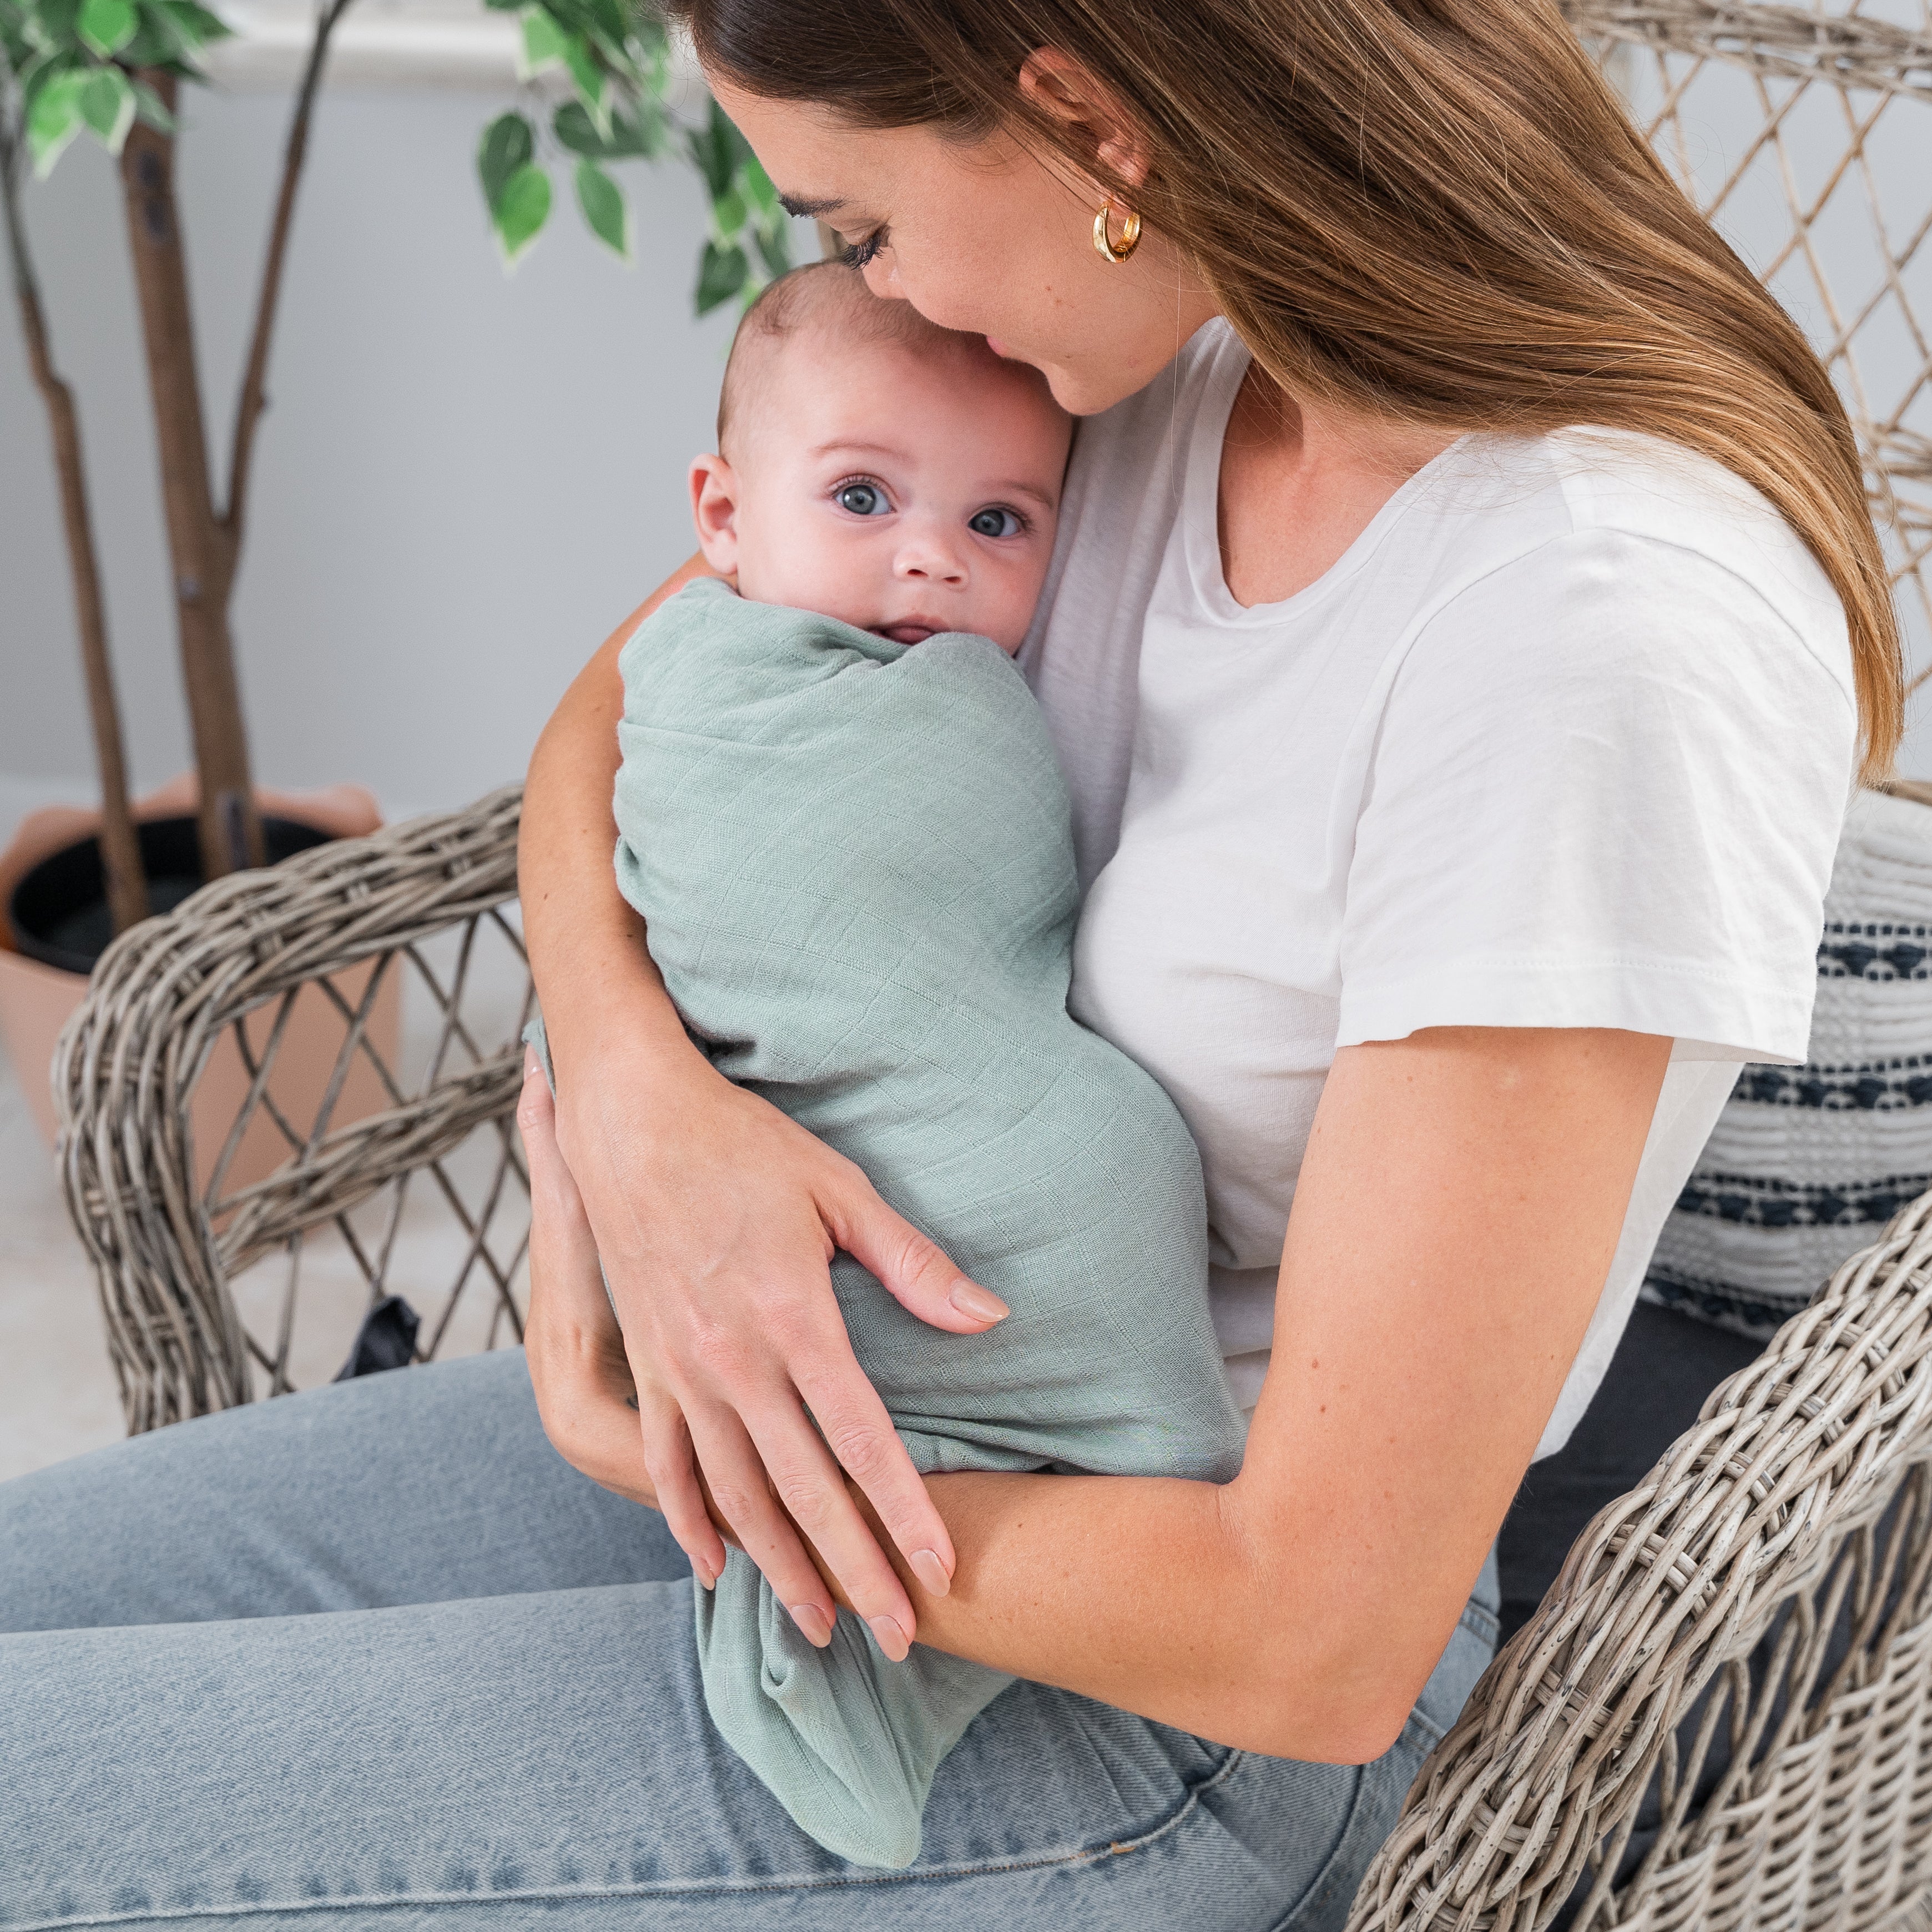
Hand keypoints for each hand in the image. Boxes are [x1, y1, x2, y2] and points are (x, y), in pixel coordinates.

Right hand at [524, 1043, 1008, 1657]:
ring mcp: (680, 1372)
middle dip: (854, 1571)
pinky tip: (715, 1569)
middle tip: (896, 1639)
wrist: (629, 1120)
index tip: (941, 1573)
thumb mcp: (840, 1190)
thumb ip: (913, 1264)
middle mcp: (734, 1361)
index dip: (904, 1514)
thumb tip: (989, 1318)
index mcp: (794, 1318)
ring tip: (820, 1626)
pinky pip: (666, 1465)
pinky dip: (689, 1523)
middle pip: (804, 1491)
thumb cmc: (744, 1146)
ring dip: (780, 1567)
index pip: (862, 1441)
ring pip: (734, 1495)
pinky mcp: (645, 1367)